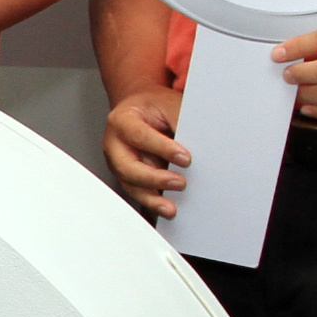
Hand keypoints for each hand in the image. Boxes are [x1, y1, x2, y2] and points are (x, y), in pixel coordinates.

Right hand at [103, 87, 188, 218]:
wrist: (141, 109)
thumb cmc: (154, 107)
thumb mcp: (168, 104)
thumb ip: (180, 121)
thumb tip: (201, 144)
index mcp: (122, 121)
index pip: (140, 136)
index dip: (162, 148)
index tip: (186, 158)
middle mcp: (115, 145)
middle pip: (127, 167)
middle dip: (154, 179)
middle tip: (180, 183)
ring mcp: (118, 163)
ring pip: (130, 186)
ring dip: (151, 199)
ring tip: (171, 208)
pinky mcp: (128, 178)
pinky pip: (137, 194)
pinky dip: (151, 204)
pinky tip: (163, 211)